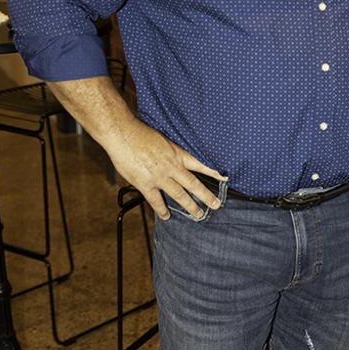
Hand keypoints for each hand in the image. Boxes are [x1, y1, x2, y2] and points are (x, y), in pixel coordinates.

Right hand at [105, 116, 226, 219]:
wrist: (123, 134)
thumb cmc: (141, 133)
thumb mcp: (164, 139)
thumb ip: (172, 151)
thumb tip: (177, 158)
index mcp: (177, 153)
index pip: (201, 164)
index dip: (214, 172)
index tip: (225, 178)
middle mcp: (172, 166)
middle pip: (194, 184)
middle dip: (207, 196)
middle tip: (217, 205)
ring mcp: (159, 177)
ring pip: (179, 195)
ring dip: (190, 206)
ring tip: (199, 215)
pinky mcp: (146, 184)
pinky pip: (156, 200)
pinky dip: (162, 210)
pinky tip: (167, 216)